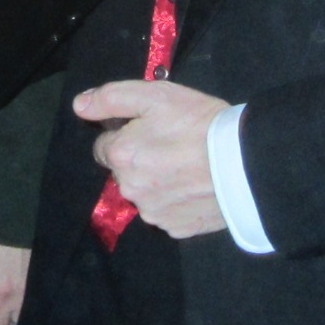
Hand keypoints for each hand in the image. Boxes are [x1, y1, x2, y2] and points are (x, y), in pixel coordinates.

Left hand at [74, 78, 230, 237]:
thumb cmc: (198, 123)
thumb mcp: (155, 95)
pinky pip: (167, 212)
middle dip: (140, 159)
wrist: (246, 163)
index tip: (151, 129)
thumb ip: (111, 98)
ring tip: (188, 167)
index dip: (126, 134)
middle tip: (173, 146)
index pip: (105, 146)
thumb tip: (78, 106)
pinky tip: (196, 187)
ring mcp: (153, 213)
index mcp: (120, 156)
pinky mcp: (176, 229)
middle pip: (124, 171)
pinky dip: (176, 201)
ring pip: (144, 193)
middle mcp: (129, 189)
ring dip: (157, 182)